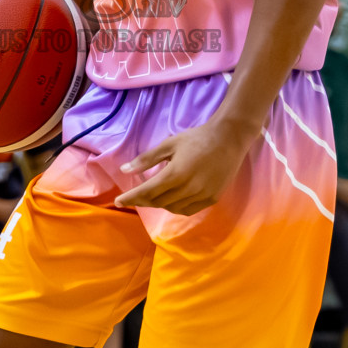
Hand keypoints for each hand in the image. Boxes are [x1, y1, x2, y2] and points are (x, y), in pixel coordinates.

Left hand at [115, 118, 252, 215]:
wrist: (229, 139)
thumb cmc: (196, 138)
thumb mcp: (169, 144)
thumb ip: (146, 159)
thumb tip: (125, 170)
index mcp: (175, 174)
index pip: (147, 192)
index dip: (131, 198)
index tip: (118, 202)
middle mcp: (188, 189)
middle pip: (158, 202)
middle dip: (142, 200)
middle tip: (133, 197)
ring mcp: (201, 196)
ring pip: (172, 208)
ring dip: (158, 204)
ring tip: (151, 196)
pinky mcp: (212, 199)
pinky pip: (187, 210)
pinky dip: (175, 207)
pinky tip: (170, 200)